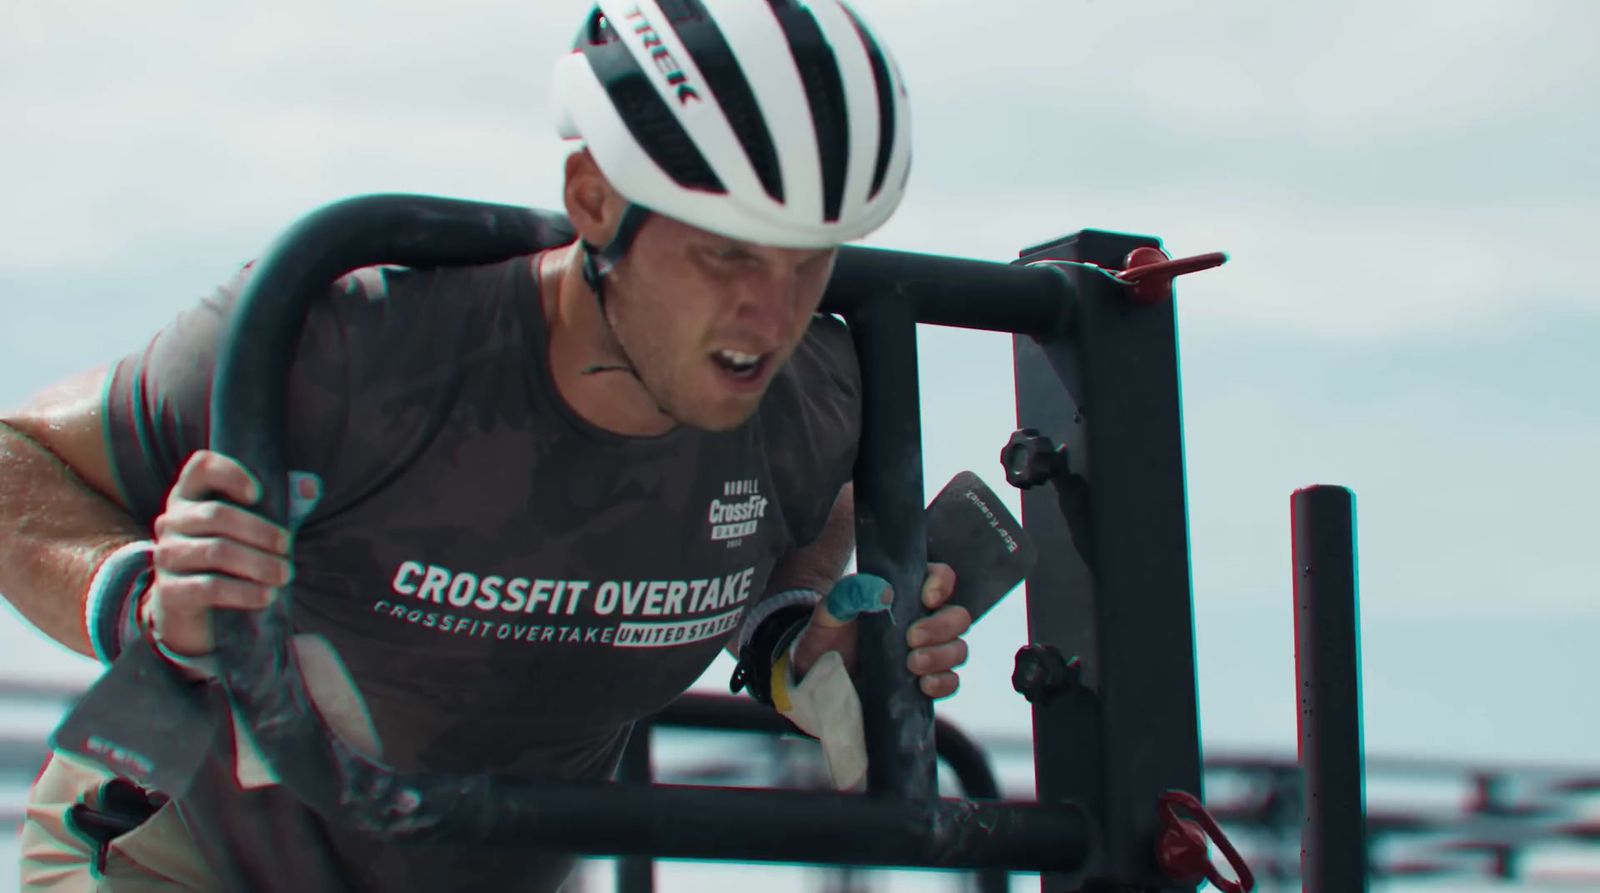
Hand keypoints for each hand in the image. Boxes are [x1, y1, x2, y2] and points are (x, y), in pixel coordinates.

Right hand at [141, 450, 308, 656]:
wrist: (199, 612)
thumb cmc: (232, 556)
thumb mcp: (257, 526)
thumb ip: (282, 503)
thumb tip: (311, 486)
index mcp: (191, 496)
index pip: (201, 466)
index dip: (230, 474)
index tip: (258, 493)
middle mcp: (171, 521)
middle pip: (216, 515)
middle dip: (261, 531)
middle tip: (288, 547)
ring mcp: (166, 556)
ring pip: (216, 551)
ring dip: (258, 563)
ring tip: (284, 575)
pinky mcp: (169, 591)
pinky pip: (209, 587)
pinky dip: (243, 591)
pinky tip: (266, 595)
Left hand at [791, 562, 971, 699]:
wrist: (817, 677)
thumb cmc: (827, 637)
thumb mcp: (830, 611)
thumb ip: (850, 593)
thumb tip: (882, 592)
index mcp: (906, 596)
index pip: (940, 578)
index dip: (941, 584)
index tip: (926, 598)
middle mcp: (923, 622)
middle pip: (958, 617)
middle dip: (940, 627)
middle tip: (911, 638)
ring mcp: (928, 653)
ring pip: (958, 649)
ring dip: (941, 656)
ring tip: (912, 664)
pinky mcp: (925, 683)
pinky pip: (952, 682)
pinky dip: (943, 683)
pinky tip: (923, 685)